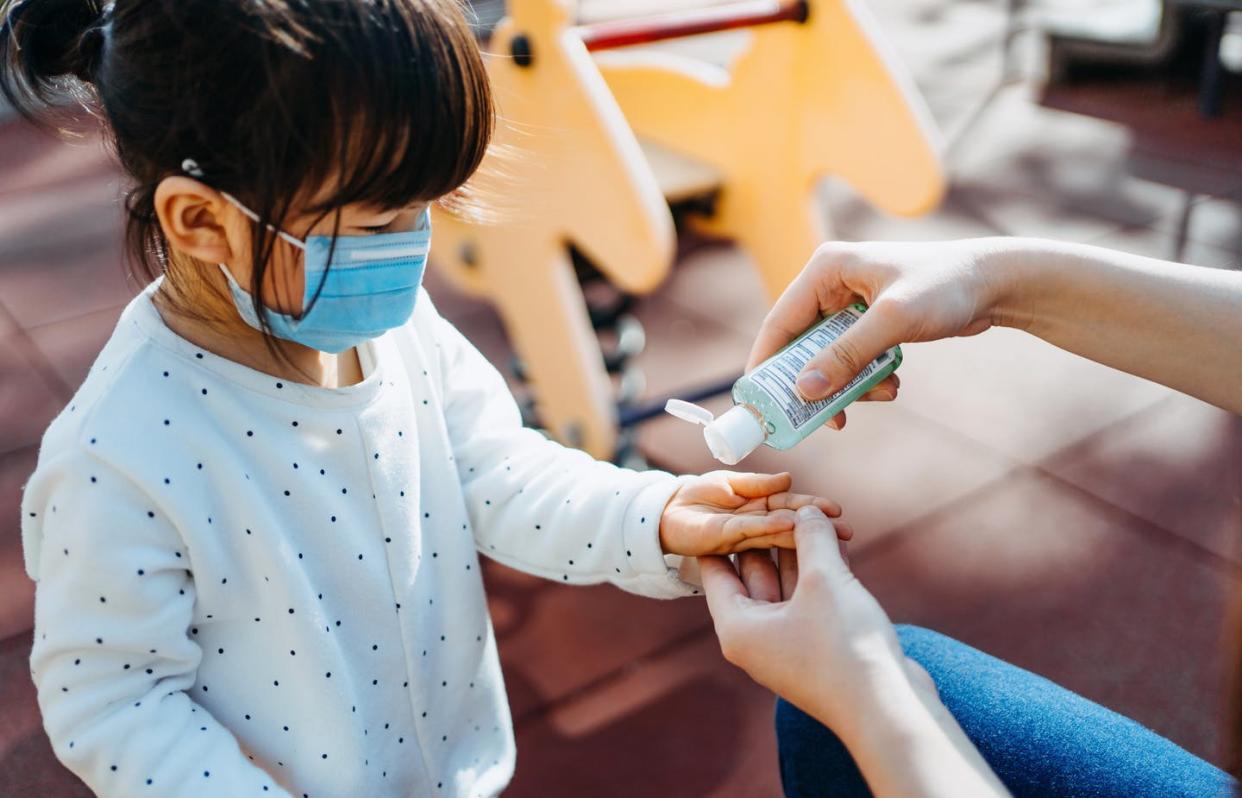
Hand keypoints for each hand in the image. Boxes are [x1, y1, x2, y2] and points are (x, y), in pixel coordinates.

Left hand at [659, 471, 849, 556]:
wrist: (665, 511)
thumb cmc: (698, 497)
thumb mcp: (731, 483)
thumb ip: (758, 484)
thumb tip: (788, 478)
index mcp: (760, 509)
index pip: (791, 507)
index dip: (813, 509)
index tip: (838, 511)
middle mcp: (755, 525)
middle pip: (790, 524)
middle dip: (818, 528)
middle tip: (847, 532)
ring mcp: (741, 535)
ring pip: (775, 532)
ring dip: (802, 532)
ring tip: (828, 533)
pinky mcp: (722, 539)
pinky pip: (748, 531)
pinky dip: (768, 527)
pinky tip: (788, 524)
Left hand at [699, 506, 922, 736]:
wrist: (888, 708)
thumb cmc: (844, 646)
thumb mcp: (823, 579)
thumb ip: (811, 538)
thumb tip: (806, 511)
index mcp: (737, 626)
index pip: (716, 569)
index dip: (725, 532)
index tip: (728, 502)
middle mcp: (756, 637)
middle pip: (754, 573)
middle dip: (772, 535)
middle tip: (780, 498)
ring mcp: (788, 644)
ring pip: (788, 584)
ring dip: (803, 551)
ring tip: (814, 513)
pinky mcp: (819, 647)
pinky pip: (812, 599)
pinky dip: (822, 572)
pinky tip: (838, 543)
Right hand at [749, 239, 1007, 429]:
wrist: (997, 283)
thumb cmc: (947, 287)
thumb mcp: (893, 321)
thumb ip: (847, 355)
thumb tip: (805, 390)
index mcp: (826, 269)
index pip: (779, 321)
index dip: (766, 364)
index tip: (758, 403)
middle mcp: (832, 284)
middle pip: (802, 346)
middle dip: (817, 383)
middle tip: (823, 417)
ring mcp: (851, 303)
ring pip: (829, 358)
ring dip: (850, 385)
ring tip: (884, 394)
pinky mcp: (870, 321)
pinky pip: (852, 359)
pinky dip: (868, 378)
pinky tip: (894, 383)